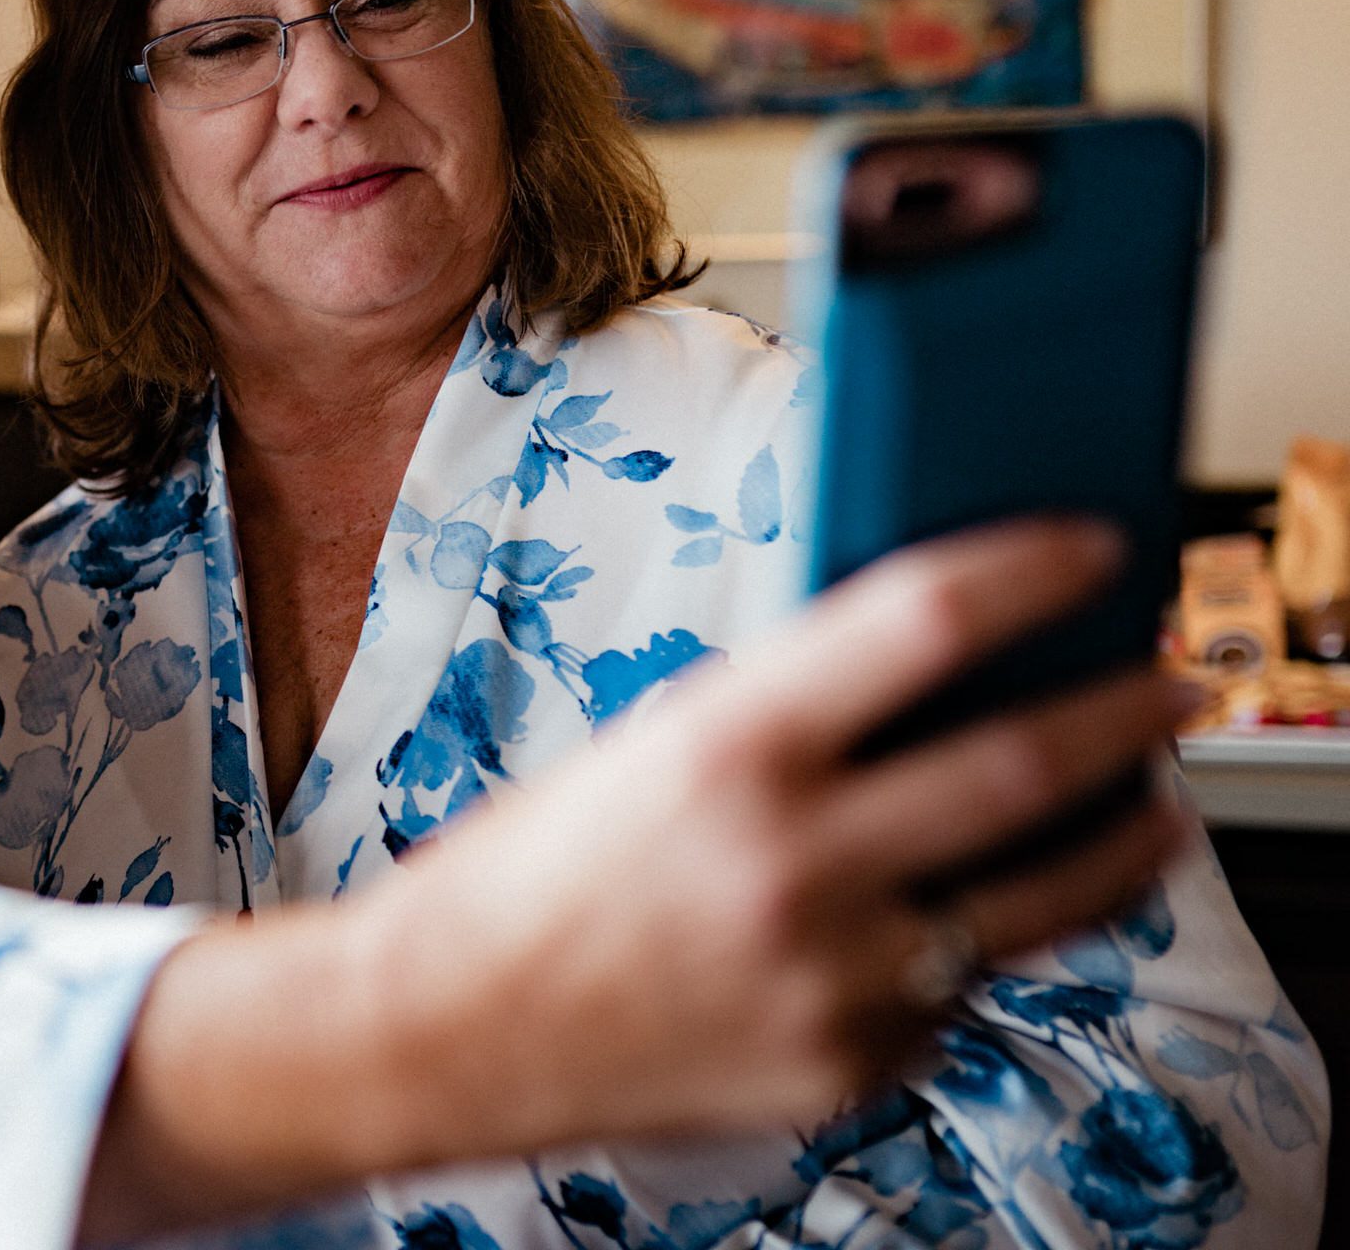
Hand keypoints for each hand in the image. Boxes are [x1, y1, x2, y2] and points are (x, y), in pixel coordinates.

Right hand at [360, 516, 1194, 1163]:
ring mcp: (834, 976)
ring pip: (1045, 897)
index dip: (1033, 571)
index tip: (1093, 553)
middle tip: (1171, 685)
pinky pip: (963, 990)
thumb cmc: (528, 875)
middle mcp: (792, 860)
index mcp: (726, 748)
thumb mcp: (649, 748)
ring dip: (1125, 840)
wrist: (447, 1028)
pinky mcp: (849, 1065)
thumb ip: (788, 712)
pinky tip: (981, 913)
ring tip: (1154, 805)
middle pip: (1027, 761)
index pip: (926, 619)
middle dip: (1129, 714)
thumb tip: (933, 671)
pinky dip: (985, 943)